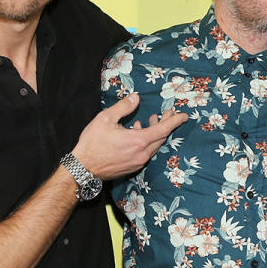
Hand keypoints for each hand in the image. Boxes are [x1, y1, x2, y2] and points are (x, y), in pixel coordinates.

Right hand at [72, 93, 186, 179]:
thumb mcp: (105, 119)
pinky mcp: (133, 167)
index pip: (164, 129)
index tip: (184, 115)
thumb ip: (123, 107)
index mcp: (138, 141)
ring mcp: (138, 162)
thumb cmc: (92, 143)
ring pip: (154, 145)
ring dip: (155, 132)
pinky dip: (146, 141)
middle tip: (168, 113)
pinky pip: (146, 152)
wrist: (83, 169)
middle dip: (166, 124)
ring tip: (151, 120)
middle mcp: (142, 153)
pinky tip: (137, 132)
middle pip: (161, 137)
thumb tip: (135, 98)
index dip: (175, 121)